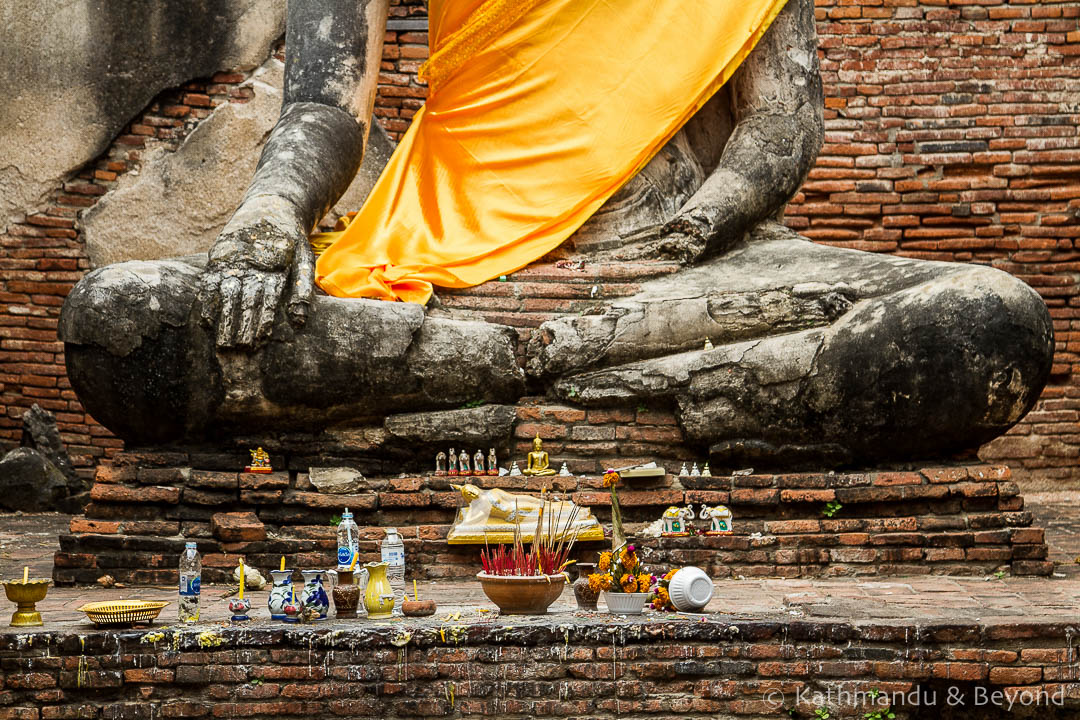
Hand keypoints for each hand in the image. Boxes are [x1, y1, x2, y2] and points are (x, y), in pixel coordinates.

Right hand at [197, 216, 314, 348]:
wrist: (271, 205)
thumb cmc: (291, 240)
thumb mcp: (305, 258)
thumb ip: (303, 288)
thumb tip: (300, 321)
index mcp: (275, 264)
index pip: (268, 296)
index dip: (263, 317)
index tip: (260, 339)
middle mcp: (252, 262)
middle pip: (246, 298)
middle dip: (242, 325)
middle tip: (239, 351)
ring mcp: (234, 258)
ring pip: (227, 293)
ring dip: (224, 320)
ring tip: (222, 344)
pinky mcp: (220, 255)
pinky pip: (210, 281)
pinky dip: (206, 302)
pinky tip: (205, 321)